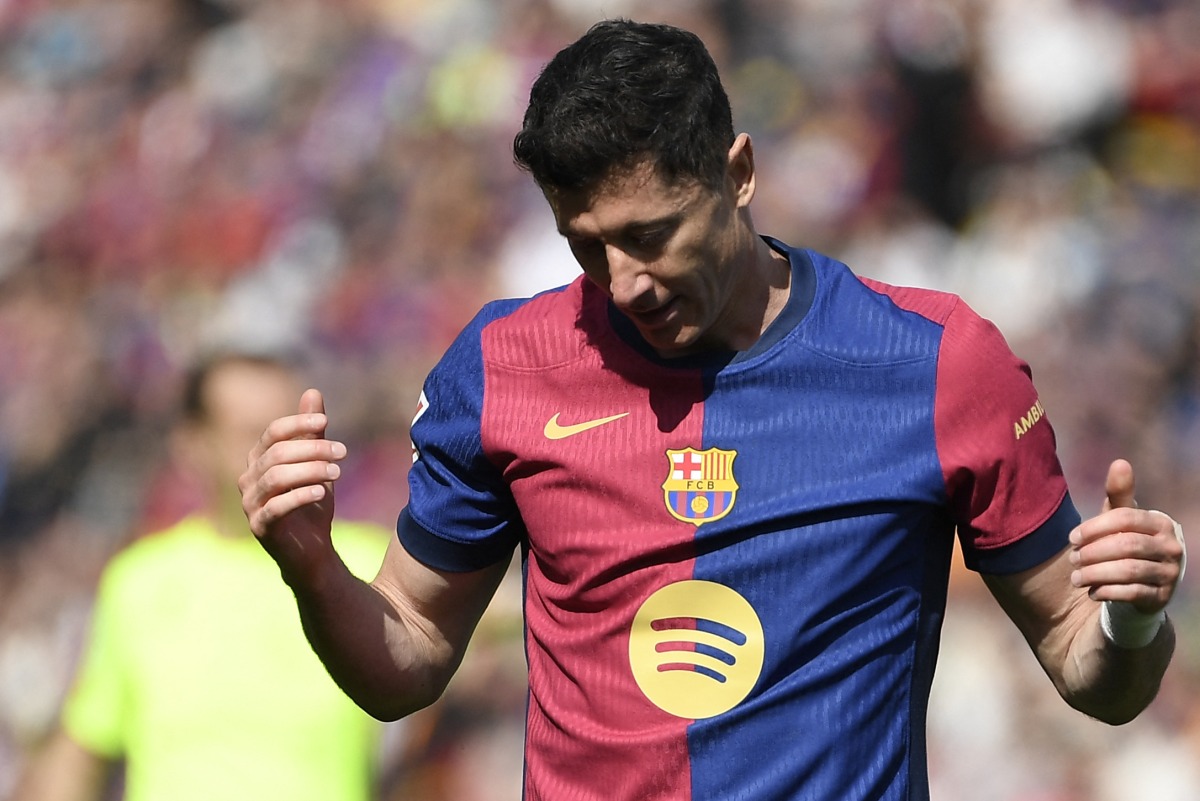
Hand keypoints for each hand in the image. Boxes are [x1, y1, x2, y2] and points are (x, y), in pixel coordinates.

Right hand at [238, 388, 347, 584]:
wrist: (311, 551)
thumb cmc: (311, 504)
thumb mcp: (316, 464)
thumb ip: (312, 432)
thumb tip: (312, 392)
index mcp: (258, 460)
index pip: (272, 433)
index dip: (297, 423)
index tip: (325, 421)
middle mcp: (248, 479)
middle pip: (277, 454)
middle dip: (313, 449)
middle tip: (342, 451)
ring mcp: (250, 504)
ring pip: (276, 478)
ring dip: (310, 470)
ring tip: (337, 471)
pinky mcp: (259, 527)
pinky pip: (276, 507)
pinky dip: (300, 495)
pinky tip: (323, 492)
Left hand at [1069, 459, 1185, 615]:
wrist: (1142, 585)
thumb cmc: (1126, 542)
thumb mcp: (1120, 519)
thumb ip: (1118, 495)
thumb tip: (1120, 462)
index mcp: (1161, 522)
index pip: (1125, 517)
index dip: (1094, 527)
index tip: (1071, 538)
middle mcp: (1171, 546)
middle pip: (1125, 546)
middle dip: (1092, 553)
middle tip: (1072, 559)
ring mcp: (1169, 573)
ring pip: (1128, 571)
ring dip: (1095, 574)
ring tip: (1076, 577)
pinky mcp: (1162, 597)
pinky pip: (1132, 593)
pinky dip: (1107, 592)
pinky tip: (1092, 592)